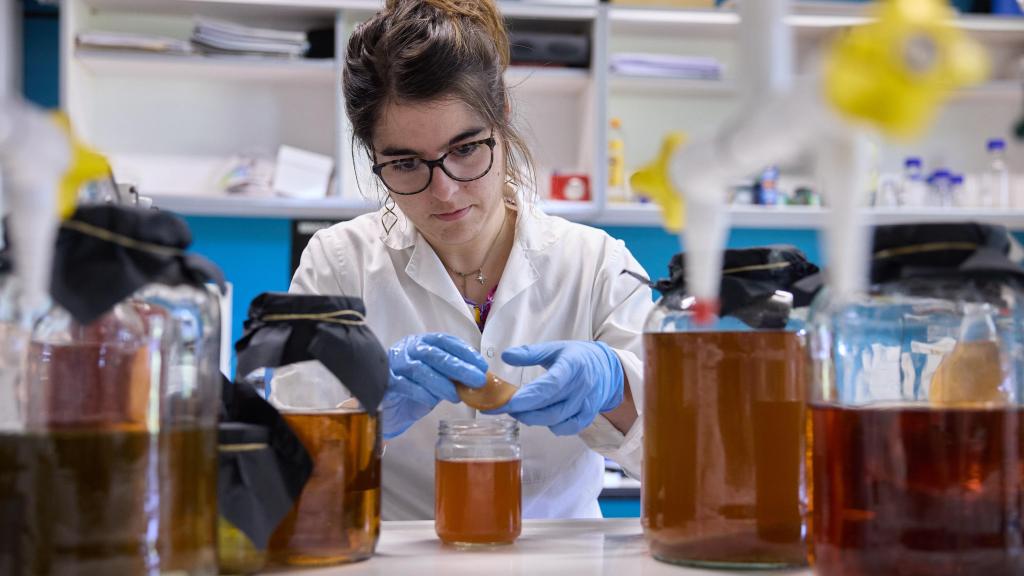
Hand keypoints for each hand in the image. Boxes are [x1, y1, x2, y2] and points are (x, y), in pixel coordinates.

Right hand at [383, 333, 486, 438]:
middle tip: (477, 380)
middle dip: (459, 367)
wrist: (388, 407)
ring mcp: (395, 364)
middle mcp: (408, 348)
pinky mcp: (386, 381)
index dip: (465, 352)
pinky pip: (405, 385)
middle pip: (435, 354)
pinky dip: (422, 393)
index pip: (445, 341)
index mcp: (423, 343)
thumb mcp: (438, 379)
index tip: (482, 366)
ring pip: (420, 369)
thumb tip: (478, 378)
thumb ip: (452, 375)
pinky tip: (433, 401)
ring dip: (442, 383)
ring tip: (456, 396)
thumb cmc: (415, 389)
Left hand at [487, 341, 623, 435]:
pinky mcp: (589, 415)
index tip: (507, 403)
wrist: (607, 368)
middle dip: (524, 411)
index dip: (527, 397)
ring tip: (519, 412)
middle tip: (505, 407)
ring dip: (535, 419)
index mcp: (572, 366)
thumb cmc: (576, 357)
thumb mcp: (554, 348)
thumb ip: (530, 353)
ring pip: (557, 420)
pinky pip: (569, 428)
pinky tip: (541, 419)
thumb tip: (505, 356)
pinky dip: (553, 427)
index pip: (549, 386)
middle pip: (550, 407)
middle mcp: (581, 387)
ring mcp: (587, 403)